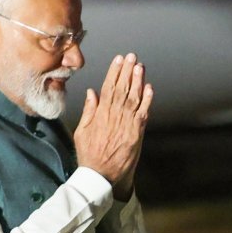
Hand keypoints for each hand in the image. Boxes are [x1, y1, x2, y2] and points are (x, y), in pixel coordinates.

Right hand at [75, 53, 152, 189]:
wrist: (101, 175)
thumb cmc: (90, 154)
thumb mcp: (82, 131)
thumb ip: (89, 111)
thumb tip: (92, 92)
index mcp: (100, 114)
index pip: (108, 88)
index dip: (114, 72)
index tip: (119, 60)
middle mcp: (114, 116)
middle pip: (123, 89)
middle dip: (128, 72)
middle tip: (132, 57)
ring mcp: (127, 124)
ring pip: (134, 98)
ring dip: (138, 81)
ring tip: (140, 66)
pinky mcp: (137, 133)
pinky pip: (143, 113)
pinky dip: (147, 100)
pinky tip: (149, 88)